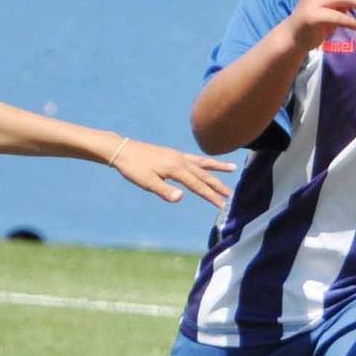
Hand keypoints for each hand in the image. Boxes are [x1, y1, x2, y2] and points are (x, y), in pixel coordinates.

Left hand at [108, 137, 234, 205]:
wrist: (122, 150)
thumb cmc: (133, 168)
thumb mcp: (146, 182)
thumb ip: (164, 190)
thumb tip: (181, 197)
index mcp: (175, 168)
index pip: (198, 185)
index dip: (211, 196)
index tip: (223, 205)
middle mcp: (180, 160)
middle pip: (204, 175)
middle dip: (219, 186)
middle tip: (232, 196)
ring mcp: (178, 156)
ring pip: (202, 164)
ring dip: (218, 168)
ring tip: (233, 169)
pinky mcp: (173, 155)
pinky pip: (194, 159)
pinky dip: (205, 161)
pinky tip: (208, 164)